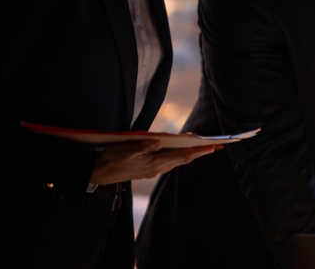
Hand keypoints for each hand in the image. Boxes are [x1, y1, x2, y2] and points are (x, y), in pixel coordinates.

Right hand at [89, 140, 221, 185]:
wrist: (98, 172)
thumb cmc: (111, 159)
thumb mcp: (126, 149)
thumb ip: (143, 145)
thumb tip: (158, 142)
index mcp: (154, 163)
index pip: (182, 156)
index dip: (198, 151)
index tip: (213, 147)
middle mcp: (156, 168)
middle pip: (183, 159)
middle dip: (200, 152)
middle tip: (216, 146)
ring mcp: (152, 169)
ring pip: (176, 160)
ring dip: (190, 153)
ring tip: (203, 146)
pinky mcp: (147, 168)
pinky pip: (168, 160)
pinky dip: (178, 154)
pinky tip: (181, 150)